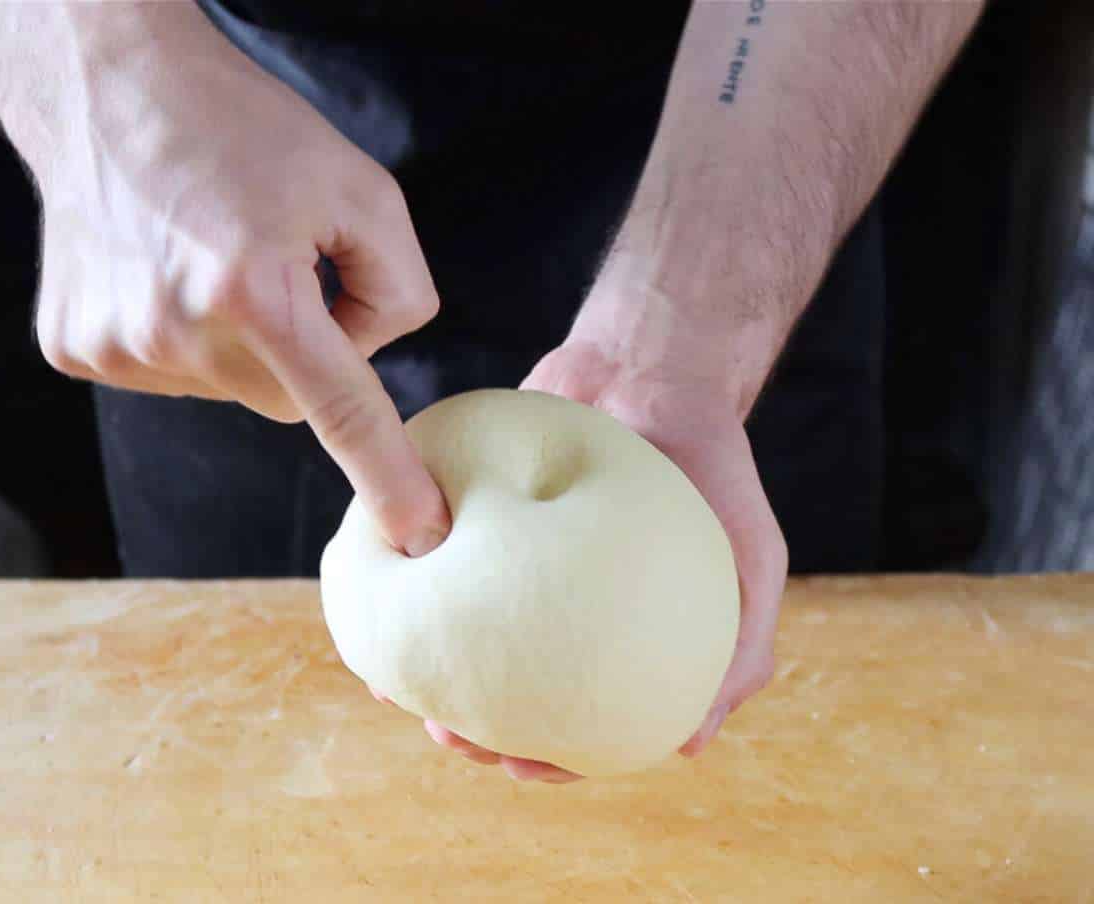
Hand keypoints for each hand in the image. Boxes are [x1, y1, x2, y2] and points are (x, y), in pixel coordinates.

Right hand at [20, 4, 448, 553]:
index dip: (388, 478)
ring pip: (225, 388)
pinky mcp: (75, 348)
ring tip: (209, 259)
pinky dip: (182, 339)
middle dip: (302, 356)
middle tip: (276, 273)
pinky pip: (164, 374)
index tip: (421, 535)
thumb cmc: (243, 126)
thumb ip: (398, 289)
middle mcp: (178, 331)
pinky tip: (163, 275)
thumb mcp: (363, 189)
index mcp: (256, 290)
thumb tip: (370, 355)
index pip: (342, 411)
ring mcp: (117, 346)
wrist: (107, 85)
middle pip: (287, 401)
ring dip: (238, 344)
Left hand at [421, 340, 786, 781]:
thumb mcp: (750, 563)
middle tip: (452, 733)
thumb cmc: (710, 472)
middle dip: (478, 725)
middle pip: (512, 690)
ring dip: (435, 675)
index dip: (551, 757)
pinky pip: (436, 570)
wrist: (655, 368)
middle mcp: (562, 608)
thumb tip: (688, 747)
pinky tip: (388, 621)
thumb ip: (742, 649)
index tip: (517, 767)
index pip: (584, 720)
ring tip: (411, 693)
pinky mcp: (476, 522)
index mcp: (621, 635)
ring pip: (465, 639)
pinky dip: (413, 599)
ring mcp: (516, 568)